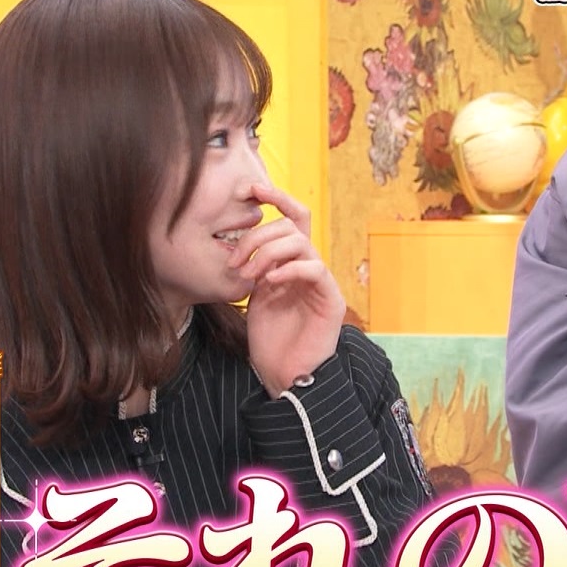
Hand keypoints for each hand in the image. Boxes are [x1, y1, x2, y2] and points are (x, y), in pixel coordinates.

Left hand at [233, 184, 345, 396]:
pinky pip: (314, 268)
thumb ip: (252, 267)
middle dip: (257, 236)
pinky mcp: (331, 300)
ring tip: (249, 276)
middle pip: (292, 225)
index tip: (248, 190)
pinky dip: (289, 269)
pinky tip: (270, 283)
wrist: (284, 376)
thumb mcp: (253, 294)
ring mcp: (322, 282)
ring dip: (268, 253)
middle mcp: (310, 266)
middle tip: (236, 261)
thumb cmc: (269, 339)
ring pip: (300, 242)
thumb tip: (234, 240)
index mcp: (292, 262)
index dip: (275, 197)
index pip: (293, 216)